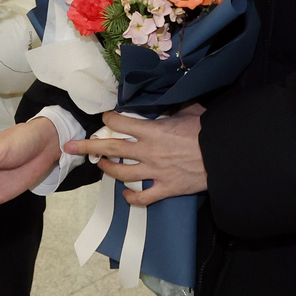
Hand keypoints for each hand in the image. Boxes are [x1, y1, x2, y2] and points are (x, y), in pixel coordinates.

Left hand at [64, 104, 206, 206]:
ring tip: (101, 165)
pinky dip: (132, 198)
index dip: (108, 118)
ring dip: (107, 168)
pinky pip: (143, 197)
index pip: (119, 122)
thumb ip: (174, 107)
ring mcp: (154, 172)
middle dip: (87, 146)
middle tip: (71, 146)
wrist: (225, 157)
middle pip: (110, 147)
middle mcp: (147, 151)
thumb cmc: (208, 131)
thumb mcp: (190, 111)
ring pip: (121, 172)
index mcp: (152, 130)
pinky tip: (126, 195)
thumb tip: (169, 98)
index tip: (104, 117)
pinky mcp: (165, 188)